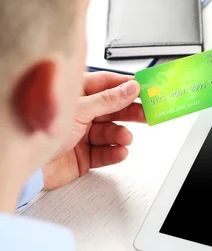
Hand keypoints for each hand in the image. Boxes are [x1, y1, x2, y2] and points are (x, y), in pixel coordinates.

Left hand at [42, 72, 145, 189]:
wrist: (25, 165)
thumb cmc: (37, 130)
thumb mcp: (80, 109)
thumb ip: (108, 100)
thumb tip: (129, 89)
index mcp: (75, 95)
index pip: (106, 84)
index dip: (126, 86)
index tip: (144, 89)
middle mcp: (78, 113)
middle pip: (112, 109)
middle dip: (130, 112)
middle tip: (147, 113)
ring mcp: (80, 135)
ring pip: (110, 132)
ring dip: (121, 135)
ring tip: (125, 138)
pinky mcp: (82, 156)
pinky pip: (104, 153)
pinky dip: (114, 153)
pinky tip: (119, 151)